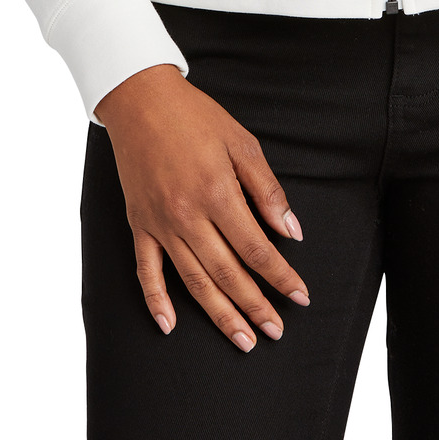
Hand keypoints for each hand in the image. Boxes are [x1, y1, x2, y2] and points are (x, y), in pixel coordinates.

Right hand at [93, 62, 309, 350]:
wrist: (141, 100)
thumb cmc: (195, 117)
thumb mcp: (242, 142)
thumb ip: (267, 190)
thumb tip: (291, 232)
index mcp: (218, 193)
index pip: (256, 249)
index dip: (281, 276)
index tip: (300, 296)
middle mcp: (188, 215)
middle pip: (228, 274)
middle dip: (256, 306)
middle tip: (276, 331)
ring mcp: (160, 224)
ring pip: (194, 281)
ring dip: (220, 315)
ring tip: (243, 339)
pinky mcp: (138, 224)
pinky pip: (146, 271)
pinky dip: (157, 301)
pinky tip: (170, 326)